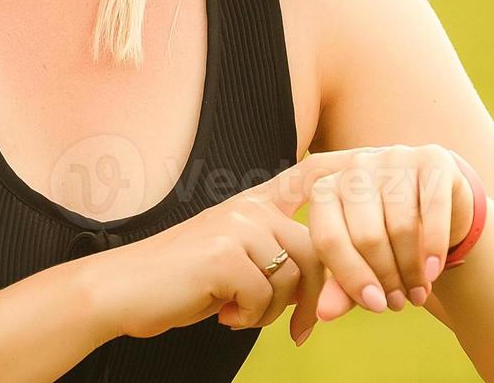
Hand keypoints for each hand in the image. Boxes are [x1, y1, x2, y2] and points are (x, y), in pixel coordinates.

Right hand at [80, 159, 328, 339]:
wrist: (121, 291)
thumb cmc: (180, 284)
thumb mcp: (234, 264)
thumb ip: (275, 262)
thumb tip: (327, 289)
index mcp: (253, 204)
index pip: (308, 178)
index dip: (342, 168)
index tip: (371, 160)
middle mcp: (248, 208)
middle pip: (315, 250)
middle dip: (316, 298)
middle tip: (303, 333)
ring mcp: (236, 227)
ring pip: (293, 278)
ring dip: (274, 311)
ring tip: (240, 316)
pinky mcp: (224, 255)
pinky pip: (265, 297)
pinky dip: (250, 317)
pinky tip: (224, 315)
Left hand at [294, 144, 474, 336]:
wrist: (440, 208)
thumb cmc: (389, 238)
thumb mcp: (362, 261)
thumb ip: (341, 285)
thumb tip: (324, 314)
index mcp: (326, 189)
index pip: (328, 238)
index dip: (350, 278)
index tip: (373, 305)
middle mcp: (356, 166)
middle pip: (366, 236)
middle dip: (385, 278)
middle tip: (398, 304)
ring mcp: (394, 158)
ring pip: (400, 226)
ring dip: (410, 270)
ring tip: (417, 294)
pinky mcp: (432, 159)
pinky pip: (433, 210)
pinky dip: (433, 248)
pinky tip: (433, 273)